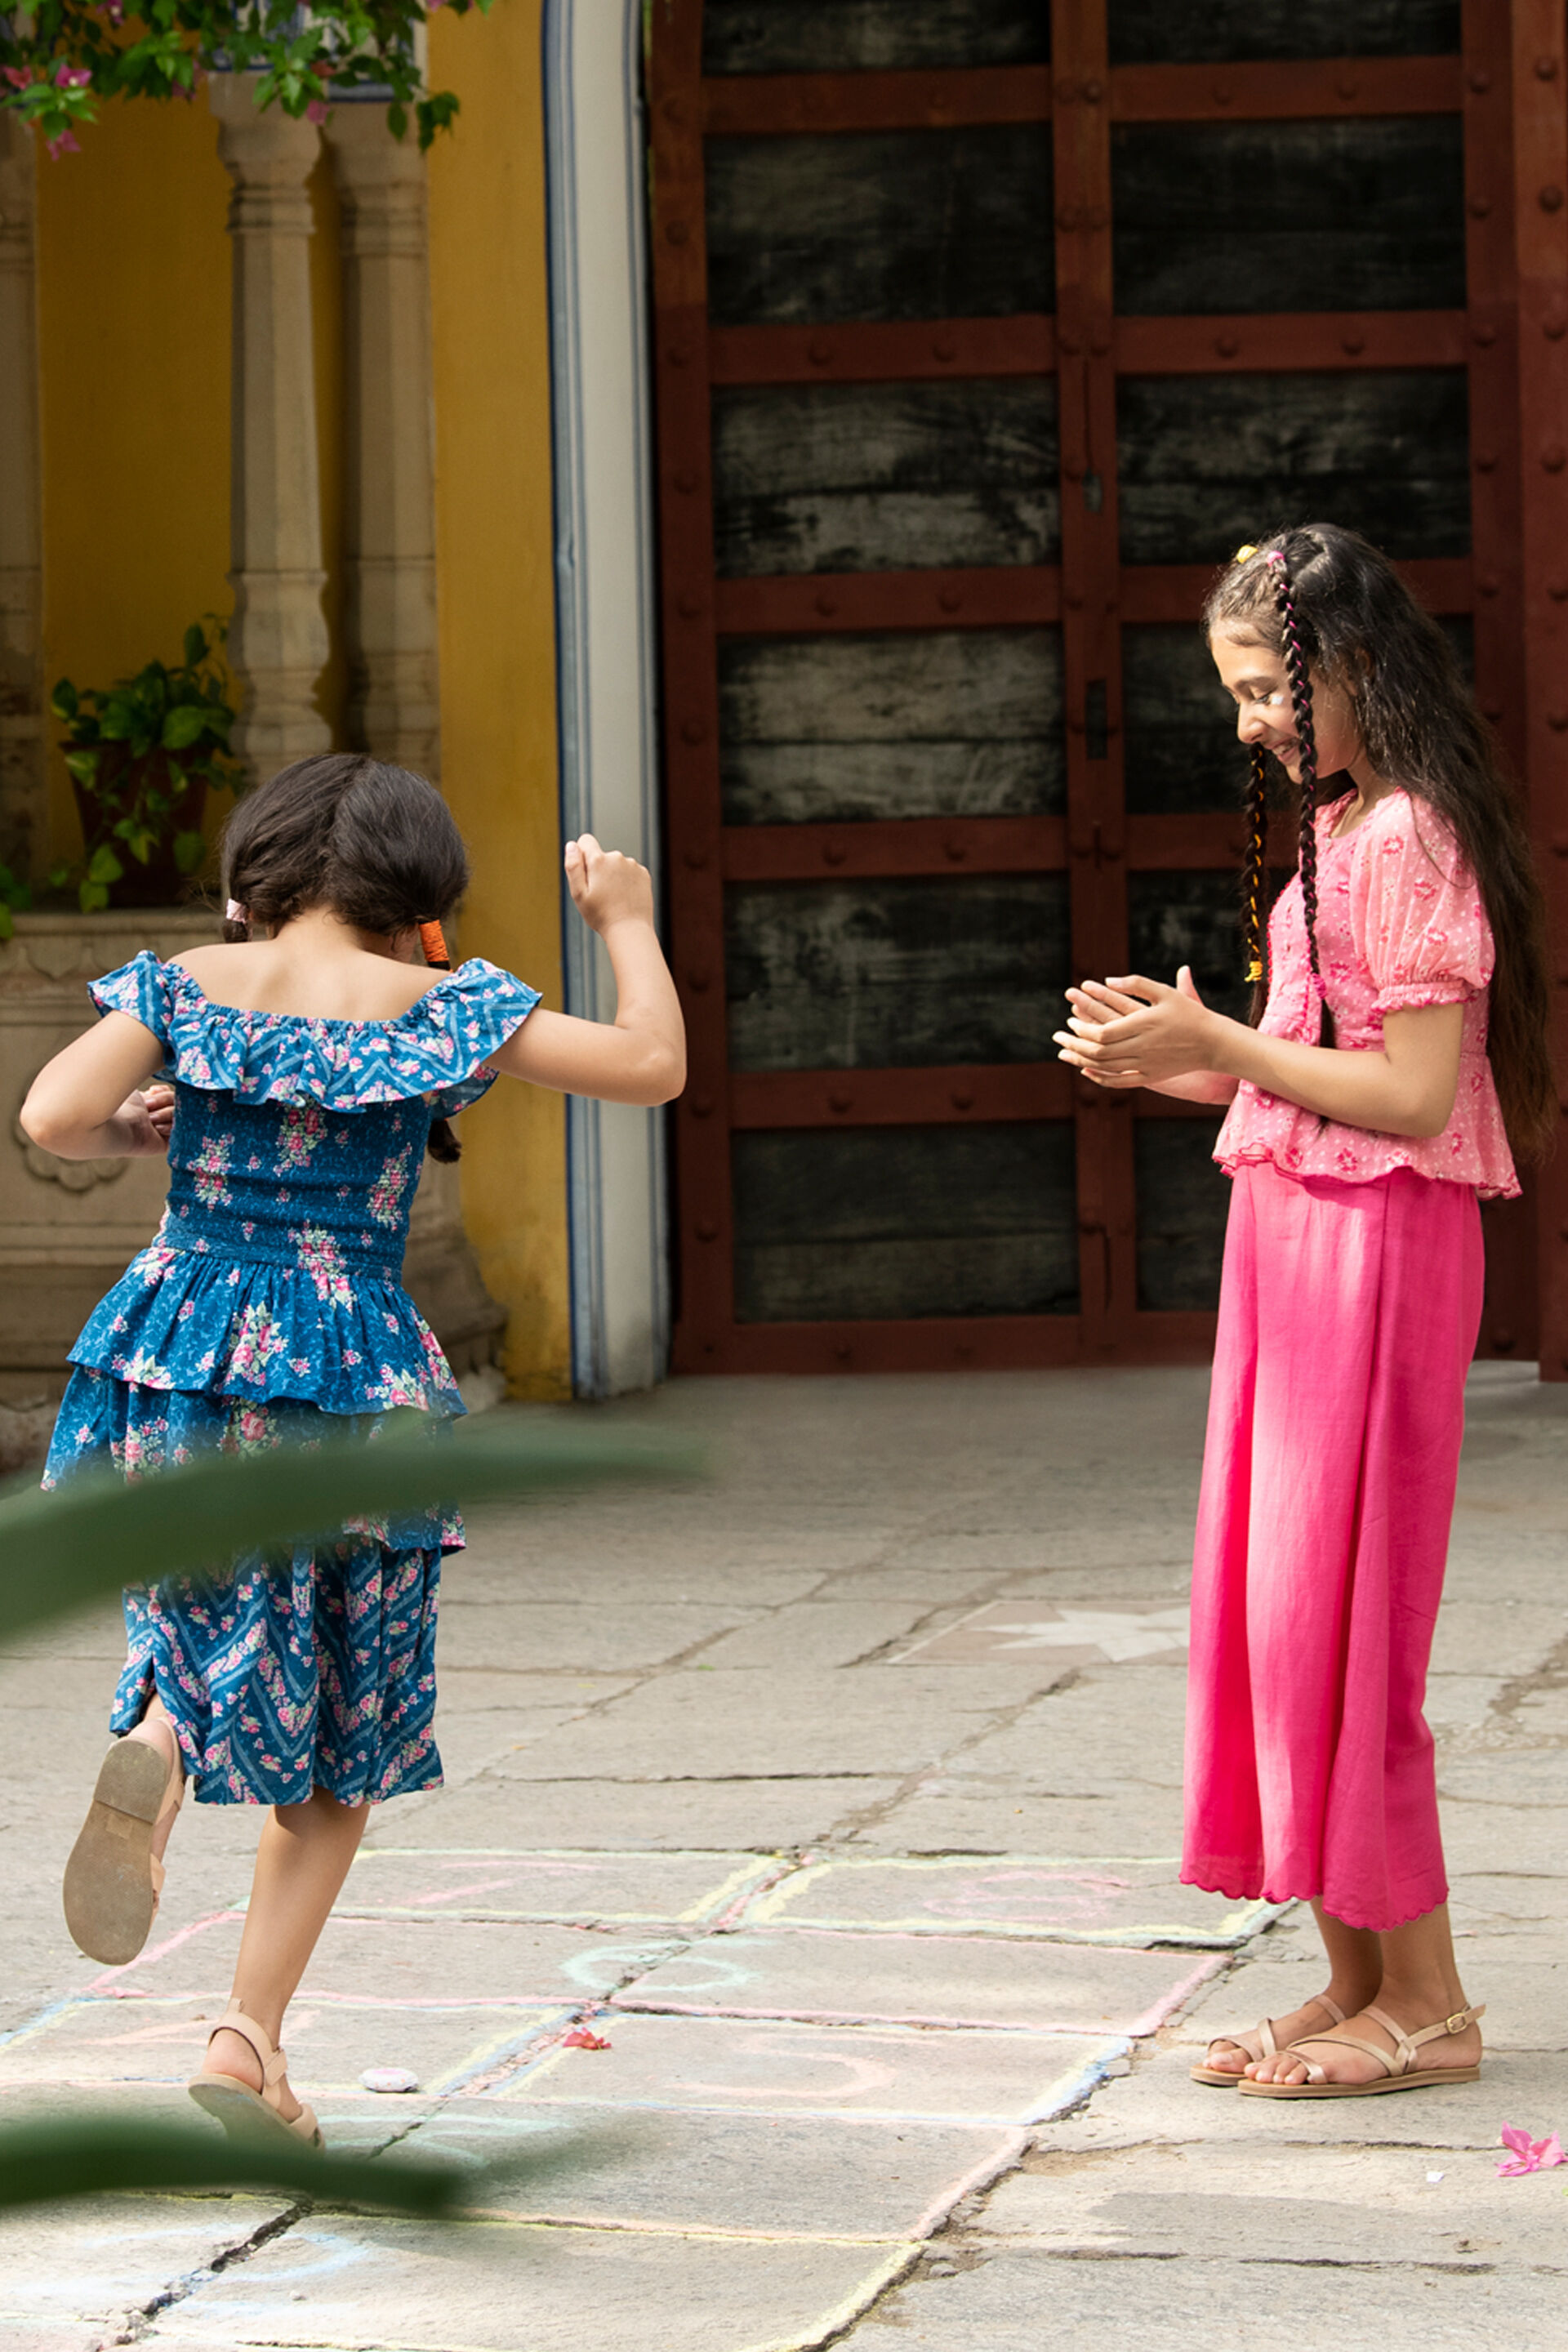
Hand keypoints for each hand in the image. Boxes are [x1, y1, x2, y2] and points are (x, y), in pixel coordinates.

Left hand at [114, 1084, 174, 1156]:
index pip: (167, 1093)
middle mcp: (153, 1115)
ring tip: (150, 1119)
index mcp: (145, 1103)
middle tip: (147, 1106)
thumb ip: (148, 1082)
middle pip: (175, 1101)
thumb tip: (159, 1086)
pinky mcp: (166, 1143)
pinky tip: (157, 1128)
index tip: (152, 1091)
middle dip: (164, 1100)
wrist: (117, 1126)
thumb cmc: (120, 1106)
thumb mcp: (133, 1085)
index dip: (164, 1091)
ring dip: (165, 1113)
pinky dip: (170, 1126)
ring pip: (179, 1114)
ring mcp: (161, 1129)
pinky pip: (179, 1130)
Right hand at [565, 834, 655, 935]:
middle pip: (601, 856)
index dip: (581, 855)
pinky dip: (626, 881)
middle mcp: (617, 857)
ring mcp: (633, 865)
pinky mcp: (643, 873)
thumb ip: (573, 867)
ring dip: (613, 876)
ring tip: (614, 898)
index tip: (585, 874)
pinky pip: (629, 872)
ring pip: (616, 865)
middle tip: (600, 894)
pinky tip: (625, 897)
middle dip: (598, 870)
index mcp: (598, 860)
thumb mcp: (578, 894)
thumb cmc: (601, 915)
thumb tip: (572, 845)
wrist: (630, 930)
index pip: (585, 840)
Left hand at [1054, 966, 1219, 1087]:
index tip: (1070, 1019)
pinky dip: (1099, 1077)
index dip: (1082, 1028)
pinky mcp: (1150, 1076)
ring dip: (1080, 1060)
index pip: (1103, 1032)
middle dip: (1074, 1044)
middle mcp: (1143, 1047)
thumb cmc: (1189, 1013)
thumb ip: (1136, 984)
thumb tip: (1107, 980)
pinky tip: (1086, 1070)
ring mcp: (1146, 1064)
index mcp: (1144, 1024)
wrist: (1213, 1043)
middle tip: (1058, 1036)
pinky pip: (1120, 1081)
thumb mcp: (1164, 992)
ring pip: (1105, 1067)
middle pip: (1099, 1052)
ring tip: (1064, 1052)